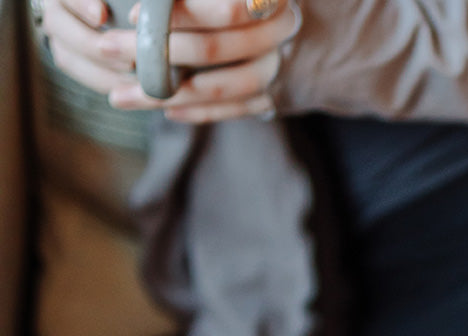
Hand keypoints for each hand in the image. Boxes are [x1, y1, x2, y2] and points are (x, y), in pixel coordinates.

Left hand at [42, 0, 299, 122]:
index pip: (225, 9)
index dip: (179, 13)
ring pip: (222, 88)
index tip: (132, 15)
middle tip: (106, 48)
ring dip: (170, 93)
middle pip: (214, 48)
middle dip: (157, 52)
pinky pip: (232, 110)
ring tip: (121, 95)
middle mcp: (280, 30)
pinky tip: (164, 110)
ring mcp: (278, 67)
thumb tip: (141, 7)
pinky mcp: (273, 97)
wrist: (276, 25)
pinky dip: (198, 112)